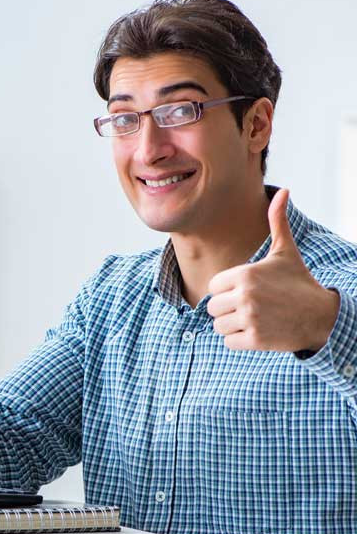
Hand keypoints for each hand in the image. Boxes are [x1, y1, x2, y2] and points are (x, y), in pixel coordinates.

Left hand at [207, 189, 339, 352]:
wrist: (321, 316)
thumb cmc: (298, 282)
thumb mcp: (285, 252)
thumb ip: (276, 222)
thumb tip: (283, 191)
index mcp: (245, 274)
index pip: (213, 287)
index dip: (227, 290)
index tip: (246, 290)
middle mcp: (245, 295)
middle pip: (212, 308)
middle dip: (227, 309)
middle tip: (251, 307)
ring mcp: (249, 318)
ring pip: (218, 326)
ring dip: (232, 326)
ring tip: (254, 319)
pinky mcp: (254, 339)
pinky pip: (228, 342)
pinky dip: (239, 340)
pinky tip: (257, 332)